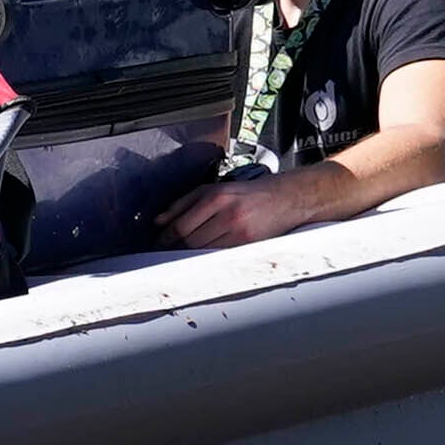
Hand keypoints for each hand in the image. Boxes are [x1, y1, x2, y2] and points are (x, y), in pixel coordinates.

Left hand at [160, 167, 330, 250]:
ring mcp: (240, 232)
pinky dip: (207, 257)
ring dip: (188, 255)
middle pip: (190, 242)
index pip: (181, 225)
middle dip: (174, 248)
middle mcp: (228, 214)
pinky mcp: (249, 245)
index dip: (165, 237)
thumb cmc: (248, 193)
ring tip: (181, 253)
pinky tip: (203, 254)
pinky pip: (219, 256)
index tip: (157, 242)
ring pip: (203, 252)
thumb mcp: (214, 188)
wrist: (286, 198)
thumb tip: (158, 221)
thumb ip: (183, 203)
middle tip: (165, 251)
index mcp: (216, 197)